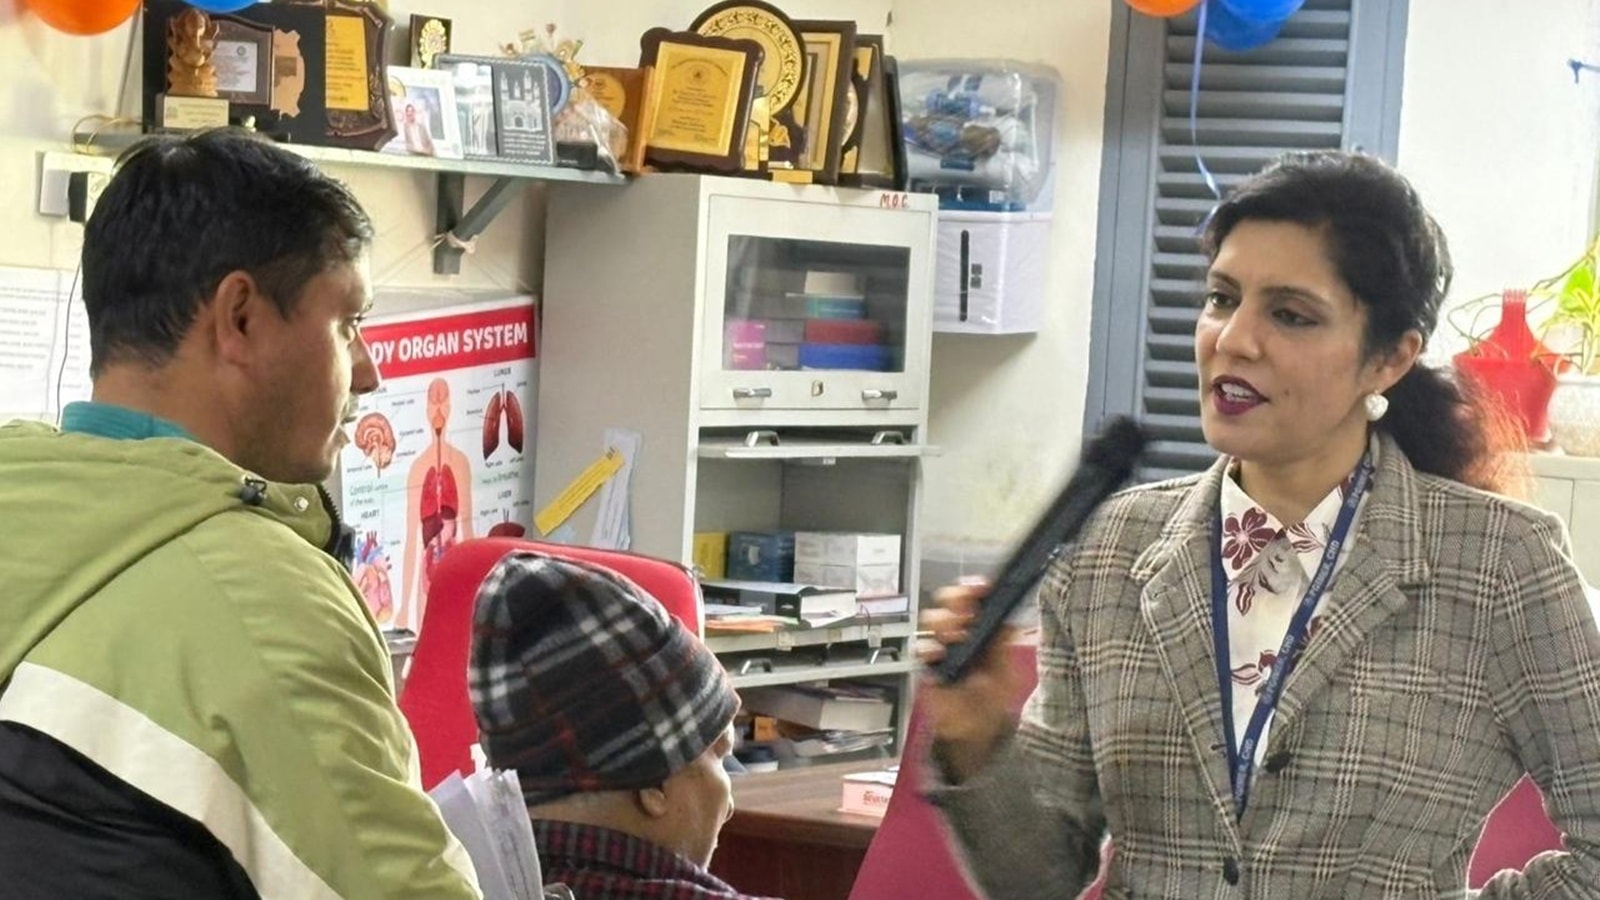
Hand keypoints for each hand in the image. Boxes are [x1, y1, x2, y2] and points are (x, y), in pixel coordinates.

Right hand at [917, 578, 1022, 783]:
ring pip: (932, 619)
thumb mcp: (1006, 667)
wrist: (977, 728)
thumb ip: (1004, 643)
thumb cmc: (992, 695)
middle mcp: (958, 631)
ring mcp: (940, 646)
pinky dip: (929, 647)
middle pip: (947, 601)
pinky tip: (939, 655)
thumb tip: (1007, 616)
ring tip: (957, 635)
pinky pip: (920, 647)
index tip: (979, 587)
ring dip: (944, 622)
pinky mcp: (926, 665)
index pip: (972, 598)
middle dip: (955, 600)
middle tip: (966, 612)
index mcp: (979, 626)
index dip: (973, 588)